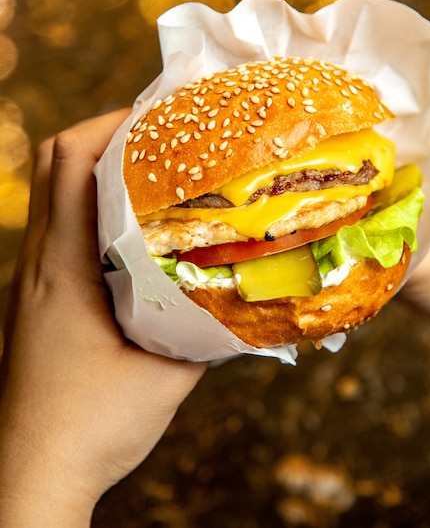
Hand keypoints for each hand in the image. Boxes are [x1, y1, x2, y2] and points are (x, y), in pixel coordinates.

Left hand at [0, 110, 206, 526]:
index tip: (159, 117)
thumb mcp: (165, 374)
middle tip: (159, 140)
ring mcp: (32, 279)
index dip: (112, 125)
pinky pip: (59, 228)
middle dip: (105, 134)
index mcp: (63, 268)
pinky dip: (91, 207)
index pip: (70, 163)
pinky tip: (131, 233)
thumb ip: (203, 325)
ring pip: (54, 193)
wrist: (30, 474)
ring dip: (98, 170)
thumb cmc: (90, 427)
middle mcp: (38, 262)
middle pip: (54, 162)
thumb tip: (237, 291)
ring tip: (151, 176)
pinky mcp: (37, 298)